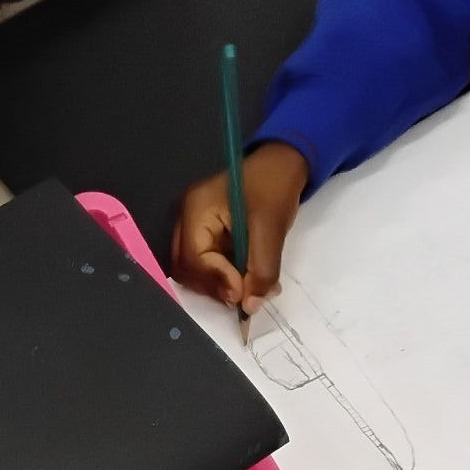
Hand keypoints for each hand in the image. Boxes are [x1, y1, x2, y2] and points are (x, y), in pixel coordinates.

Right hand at [170, 142, 308, 314]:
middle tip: (245, 296)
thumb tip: (249, 307)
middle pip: (186, 268)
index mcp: (196, 209)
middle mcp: (186, 219)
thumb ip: (261, 270)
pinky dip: (224, 276)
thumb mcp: (271, 229)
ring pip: (195, 271)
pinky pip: (207, 264)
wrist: (283, 163)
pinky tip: (246, 279)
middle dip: (214, 286)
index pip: (193, 258)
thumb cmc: (275, 186)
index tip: (244, 293)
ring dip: (220, 285)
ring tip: (249, 288)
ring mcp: (193, 226)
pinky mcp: (205, 234)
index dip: (216, 280)